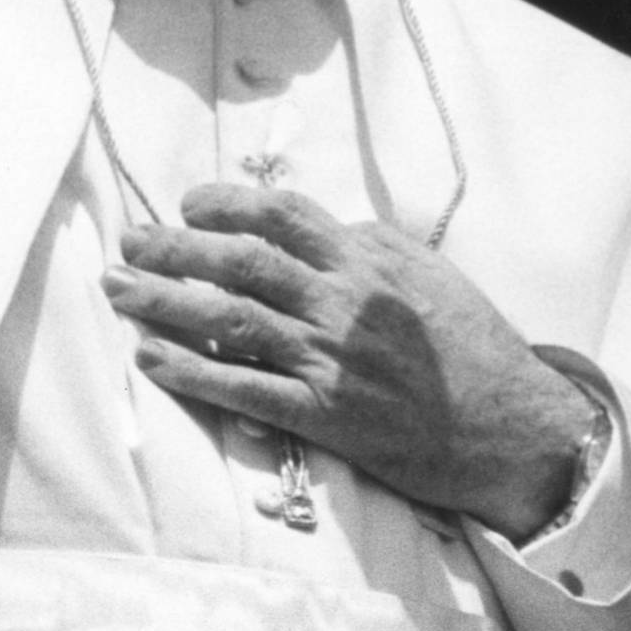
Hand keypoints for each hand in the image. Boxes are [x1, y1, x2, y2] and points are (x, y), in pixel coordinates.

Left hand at [101, 185, 593, 540]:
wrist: (511, 428)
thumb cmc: (471, 345)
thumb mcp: (428, 273)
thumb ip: (369, 246)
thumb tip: (320, 227)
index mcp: (366, 260)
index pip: (282, 215)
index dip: (226, 204)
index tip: (187, 203)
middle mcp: (342, 302)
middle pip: (242, 261)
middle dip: (176, 248)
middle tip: (130, 242)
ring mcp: (331, 360)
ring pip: (231, 320)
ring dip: (165, 302)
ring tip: (118, 291)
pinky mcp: (326, 417)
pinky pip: (245, 390)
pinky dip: (193, 373)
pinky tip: (151, 359)